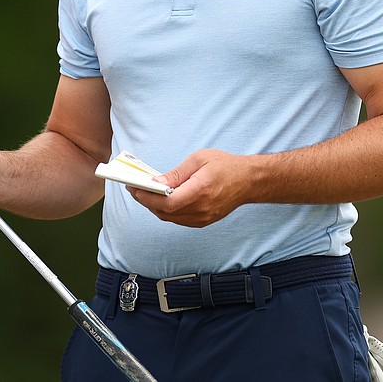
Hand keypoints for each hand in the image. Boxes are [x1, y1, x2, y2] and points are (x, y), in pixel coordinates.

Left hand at [127, 148, 247, 227]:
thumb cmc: (225, 166)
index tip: (135, 188)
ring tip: (143, 193)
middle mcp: (202, 208)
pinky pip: (178, 220)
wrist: (248, 181)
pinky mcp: (204, 221)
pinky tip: (160, 200)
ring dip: (154, 207)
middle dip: (146, 201)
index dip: (148, 197)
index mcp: (200, 190)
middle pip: (165, 212)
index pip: (168, 202)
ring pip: (170, 218)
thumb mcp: (199, 160)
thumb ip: (176, 173)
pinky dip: (166, 211)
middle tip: (134, 188)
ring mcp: (203, 218)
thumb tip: (156, 181)